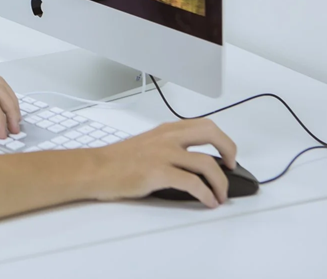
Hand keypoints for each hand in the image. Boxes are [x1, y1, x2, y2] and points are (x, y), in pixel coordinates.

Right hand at [91, 118, 237, 207]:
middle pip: (211, 133)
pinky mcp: (158, 173)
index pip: (204, 125)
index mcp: (166, 131)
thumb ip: (168, 147)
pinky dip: (206, 194)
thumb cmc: (116, 161)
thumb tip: (189, 162)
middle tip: (232, 167)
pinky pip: (192, 183)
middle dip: (228, 150)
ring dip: (220, 182)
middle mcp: (167, 138)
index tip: (227, 153)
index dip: (222, 139)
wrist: (95, 169)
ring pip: (206, 163)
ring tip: (221, 195)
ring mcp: (163, 154)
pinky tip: (207, 201)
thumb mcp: (146, 144)